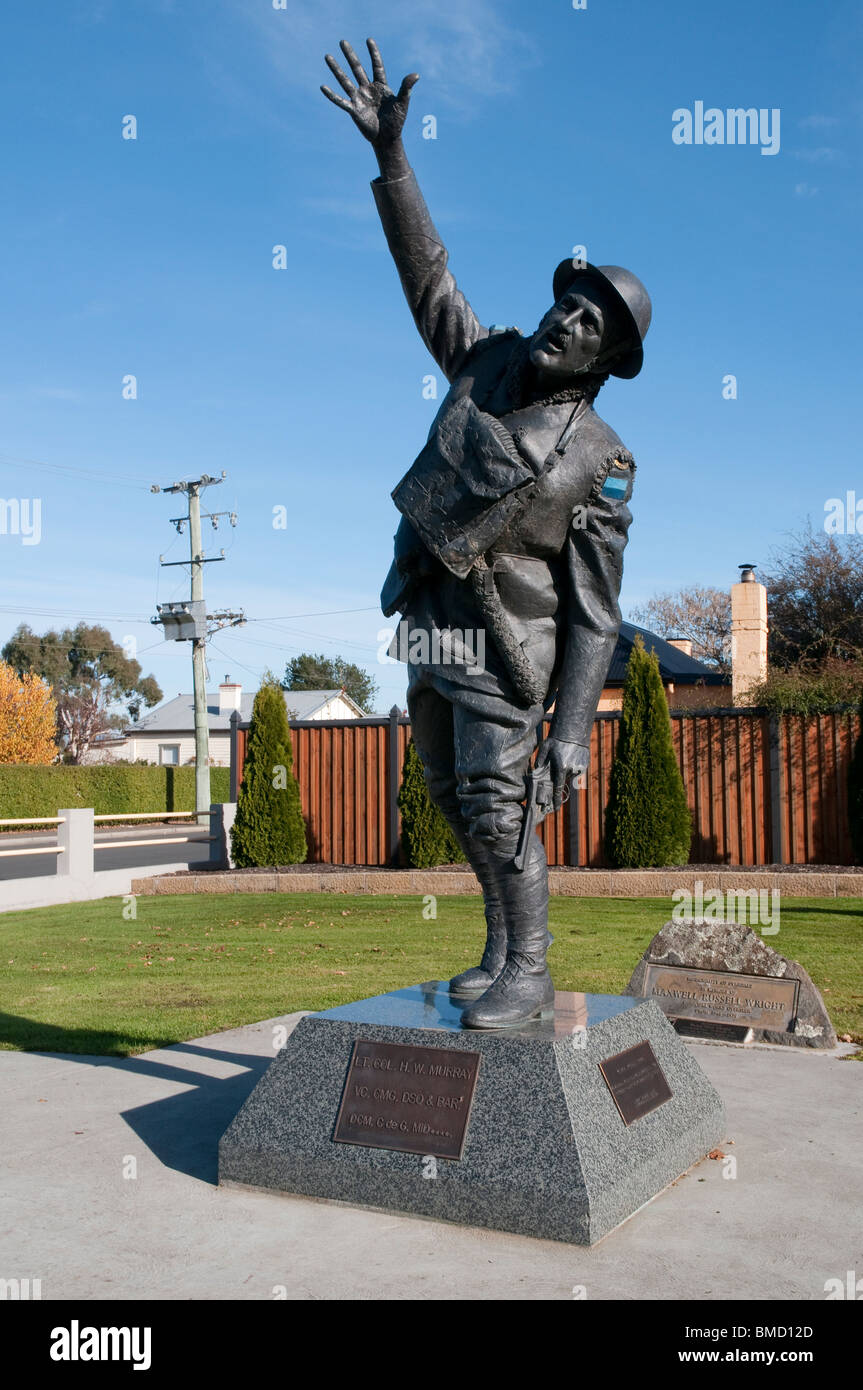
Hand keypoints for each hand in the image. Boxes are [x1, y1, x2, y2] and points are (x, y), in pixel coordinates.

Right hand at [321, 38, 418, 152]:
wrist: (387, 139)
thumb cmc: (396, 122)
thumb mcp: (402, 103)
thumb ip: (406, 88)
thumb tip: (416, 75)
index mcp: (381, 86)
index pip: (376, 66)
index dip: (373, 54)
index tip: (369, 40)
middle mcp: (368, 89)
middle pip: (357, 68)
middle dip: (350, 55)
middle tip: (342, 42)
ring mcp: (359, 98)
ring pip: (345, 80)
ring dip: (336, 69)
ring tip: (327, 56)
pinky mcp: (353, 110)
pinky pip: (341, 101)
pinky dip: (332, 95)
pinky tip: (323, 87)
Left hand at [533, 738, 589, 812]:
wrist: (574, 730)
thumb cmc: (557, 739)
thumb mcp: (545, 748)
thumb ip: (540, 761)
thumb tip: (536, 771)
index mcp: (560, 768)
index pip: (557, 788)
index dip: (556, 800)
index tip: (555, 809)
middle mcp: (571, 770)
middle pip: (563, 779)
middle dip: (560, 775)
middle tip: (558, 763)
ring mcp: (579, 767)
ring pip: (570, 774)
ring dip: (566, 769)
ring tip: (565, 756)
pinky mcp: (584, 764)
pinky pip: (576, 769)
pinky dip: (573, 765)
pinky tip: (570, 755)